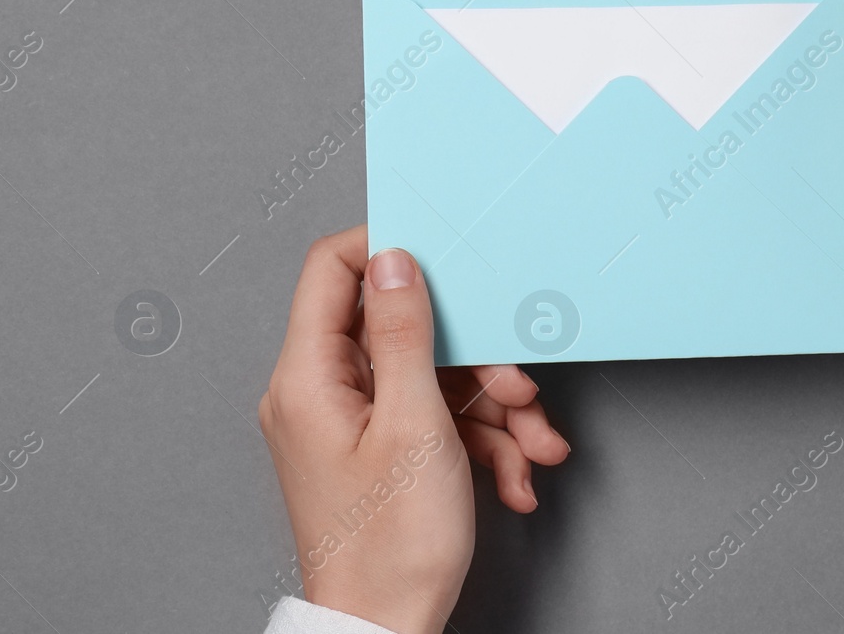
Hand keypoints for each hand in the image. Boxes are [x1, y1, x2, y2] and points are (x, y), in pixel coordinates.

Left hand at [259, 226, 570, 633]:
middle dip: (476, 357)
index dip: (388, 248)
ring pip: (432, 376)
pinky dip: (483, 442)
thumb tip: (395, 259)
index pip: (331, 269)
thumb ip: (405, 333)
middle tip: (517, 385)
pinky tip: (514, 477)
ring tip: (534, 447)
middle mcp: (321, 393)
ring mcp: (351, 423)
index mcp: (309, 377)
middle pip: (403, 329)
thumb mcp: (415, 425)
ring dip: (495, 409)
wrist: (386, 633)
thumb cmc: (390, 549)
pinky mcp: (379, 451)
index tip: (447, 254)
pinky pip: (436, 418)